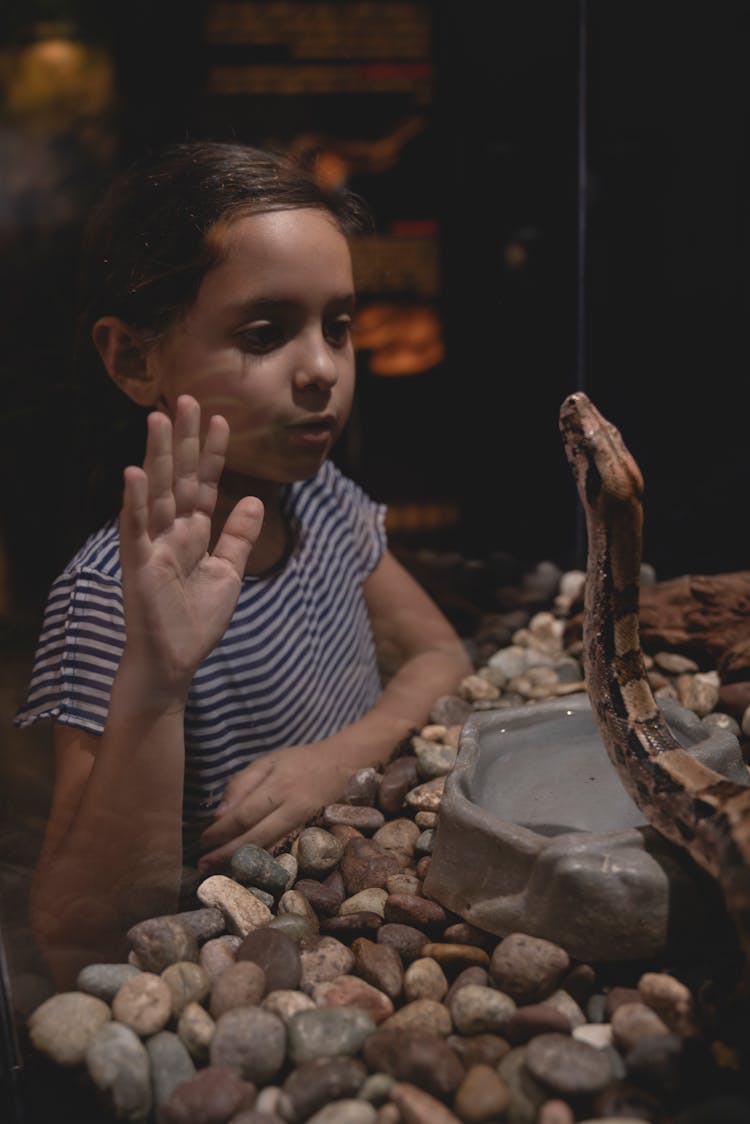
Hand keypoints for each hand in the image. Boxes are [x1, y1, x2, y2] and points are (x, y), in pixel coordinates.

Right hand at [119, 395, 263, 695]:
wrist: (173, 663)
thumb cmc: (196, 622)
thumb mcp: (228, 572)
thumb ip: (239, 536)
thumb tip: (254, 499)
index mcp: (193, 534)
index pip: (204, 484)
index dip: (212, 453)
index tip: (221, 418)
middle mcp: (170, 533)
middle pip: (179, 478)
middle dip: (183, 440)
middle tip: (187, 399)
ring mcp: (152, 546)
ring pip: (156, 493)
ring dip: (157, 457)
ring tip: (159, 419)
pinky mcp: (137, 566)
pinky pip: (135, 529)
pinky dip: (135, 502)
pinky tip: (134, 473)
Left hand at [197, 741, 352, 864]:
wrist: (346, 763)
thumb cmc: (301, 761)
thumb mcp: (269, 761)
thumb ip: (242, 784)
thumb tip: (219, 816)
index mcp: (278, 785)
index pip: (243, 814)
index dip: (220, 831)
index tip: (202, 841)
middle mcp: (292, 806)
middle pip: (254, 836)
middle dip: (226, 853)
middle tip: (203, 864)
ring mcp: (305, 822)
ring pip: (269, 847)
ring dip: (242, 860)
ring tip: (219, 870)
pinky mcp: (313, 832)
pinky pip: (283, 849)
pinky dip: (263, 859)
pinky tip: (248, 866)